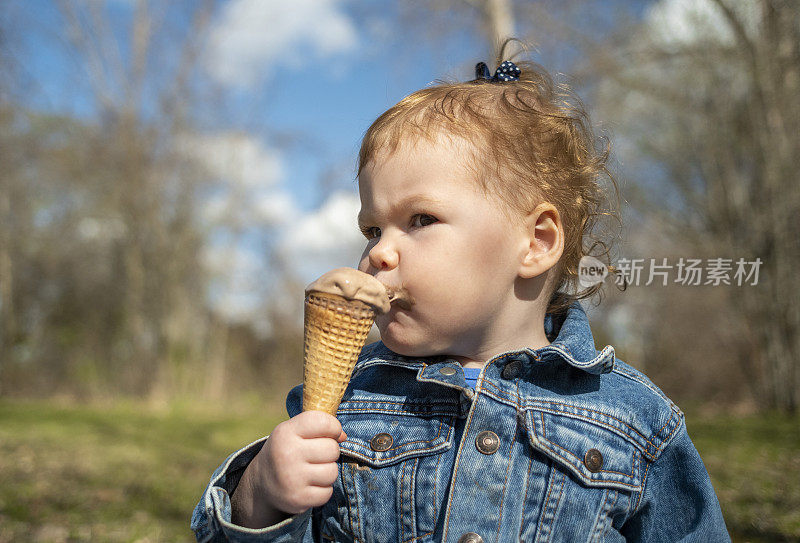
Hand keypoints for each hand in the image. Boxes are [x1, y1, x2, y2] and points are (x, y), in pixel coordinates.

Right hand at [231, 410, 346, 527]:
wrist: (262, 482)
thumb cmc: (287, 450)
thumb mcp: (294, 430)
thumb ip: (319, 426)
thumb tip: (343, 436)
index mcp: (286, 432)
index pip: (324, 422)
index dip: (334, 427)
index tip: (330, 433)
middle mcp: (287, 454)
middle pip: (332, 449)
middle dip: (330, 452)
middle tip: (317, 455)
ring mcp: (292, 479)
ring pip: (332, 472)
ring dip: (327, 471)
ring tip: (313, 470)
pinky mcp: (298, 499)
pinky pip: (327, 492)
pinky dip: (323, 490)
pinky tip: (310, 485)